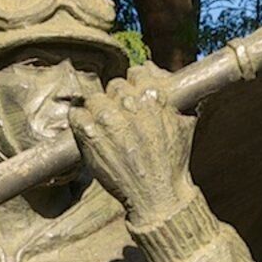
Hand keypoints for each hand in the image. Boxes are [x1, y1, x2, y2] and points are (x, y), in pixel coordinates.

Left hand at [66, 65, 195, 226]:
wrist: (158, 194)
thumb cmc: (172, 160)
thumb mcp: (184, 120)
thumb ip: (168, 87)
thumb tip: (149, 67)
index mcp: (153, 95)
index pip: (135, 72)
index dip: (135, 87)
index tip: (134, 101)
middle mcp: (129, 103)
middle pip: (114, 85)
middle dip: (117, 100)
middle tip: (122, 120)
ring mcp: (107, 118)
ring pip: (94, 97)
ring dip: (99, 110)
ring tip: (107, 129)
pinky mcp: (89, 133)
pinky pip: (76, 113)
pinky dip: (81, 121)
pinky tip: (91, 133)